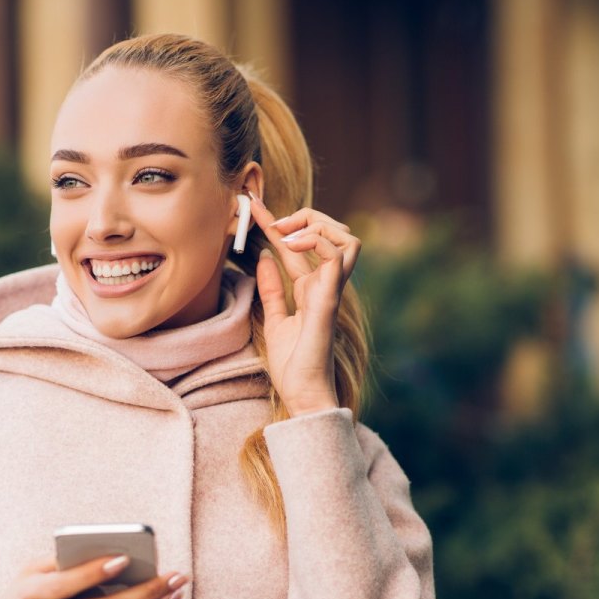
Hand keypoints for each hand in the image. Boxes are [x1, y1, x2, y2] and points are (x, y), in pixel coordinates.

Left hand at [247, 201, 360, 416]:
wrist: (302, 394)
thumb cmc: (293, 364)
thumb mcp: (274, 318)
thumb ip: (271, 289)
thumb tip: (263, 258)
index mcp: (312, 288)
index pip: (298, 245)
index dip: (276, 221)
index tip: (252, 204)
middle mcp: (326, 285)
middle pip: (334, 231)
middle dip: (306, 216)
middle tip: (273, 222)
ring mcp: (331, 291)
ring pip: (346, 237)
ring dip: (316, 225)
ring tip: (285, 233)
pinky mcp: (329, 299)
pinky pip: (336, 256)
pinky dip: (315, 241)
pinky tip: (290, 245)